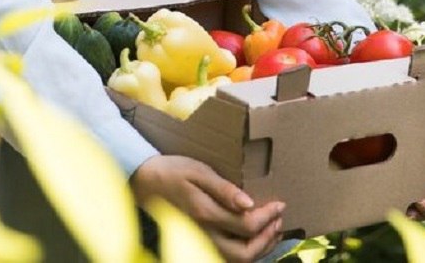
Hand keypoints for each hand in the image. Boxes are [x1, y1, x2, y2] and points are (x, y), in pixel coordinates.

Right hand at [130, 154, 284, 262]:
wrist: (145, 182)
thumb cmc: (172, 172)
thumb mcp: (198, 171)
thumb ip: (224, 189)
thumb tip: (249, 204)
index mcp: (205, 214)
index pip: (247, 226)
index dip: (268, 217)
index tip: (280, 204)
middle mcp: (204, 234)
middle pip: (245, 253)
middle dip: (267, 239)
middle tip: (279, 220)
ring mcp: (201, 241)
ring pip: (237, 259)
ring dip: (260, 248)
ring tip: (273, 230)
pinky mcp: (199, 242)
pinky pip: (227, 256)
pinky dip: (246, 251)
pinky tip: (254, 237)